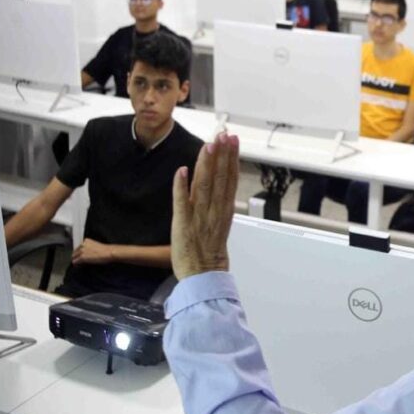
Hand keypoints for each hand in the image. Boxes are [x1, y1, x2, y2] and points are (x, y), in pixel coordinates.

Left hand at [72, 238, 113, 264]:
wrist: (109, 252)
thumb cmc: (106, 250)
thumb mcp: (96, 245)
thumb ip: (89, 247)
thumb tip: (86, 253)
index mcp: (86, 240)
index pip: (78, 247)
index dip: (78, 252)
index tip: (80, 255)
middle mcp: (82, 244)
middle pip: (74, 252)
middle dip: (76, 256)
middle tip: (79, 261)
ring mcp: (82, 251)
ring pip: (73, 257)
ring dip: (76, 260)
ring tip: (79, 264)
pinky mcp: (82, 257)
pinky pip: (75, 261)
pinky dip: (76, 264)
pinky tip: (79, 265)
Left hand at [171, 132, 238, 279]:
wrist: (204, 279)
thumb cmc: (210, 257)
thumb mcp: (220, 229)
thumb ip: (219, 209)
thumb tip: (220, 192)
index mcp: (224, 212)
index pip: (229, 179)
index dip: (231, 159)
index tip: (232, 142)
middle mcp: (214, 212)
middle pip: (220, 178)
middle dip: (223, 154)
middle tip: (224, 134)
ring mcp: (199, 218)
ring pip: (205, 186)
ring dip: (207, 164)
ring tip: (210, 145)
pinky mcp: (183, 226)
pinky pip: (182, 203)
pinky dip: (182, 187)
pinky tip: (183, 170)